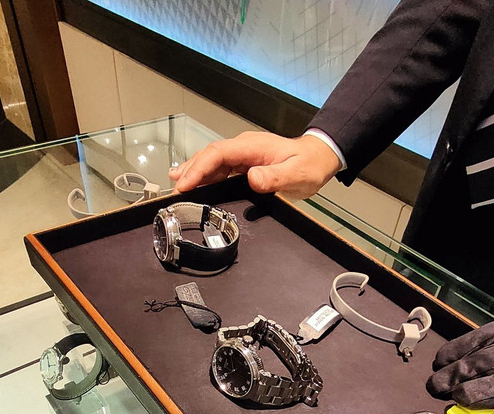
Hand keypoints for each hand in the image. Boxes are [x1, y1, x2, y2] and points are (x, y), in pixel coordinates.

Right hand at [169, 131, 340, 198]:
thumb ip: (275, 176)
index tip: (185, 183)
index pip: (218, 154)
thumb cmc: (309, 166)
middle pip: (210, 156)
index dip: (199, 168)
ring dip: (194, 172)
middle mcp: (244, 147)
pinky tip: (195, 183)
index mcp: (252, 147)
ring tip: (176, 185)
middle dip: (190, 170)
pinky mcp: (245, 164)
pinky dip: (205, 176)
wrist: (319, 159)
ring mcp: (244, 155)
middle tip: (174, 187)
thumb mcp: (296, 174)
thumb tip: (253, 178)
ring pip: (212, 161)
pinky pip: (220, 168)